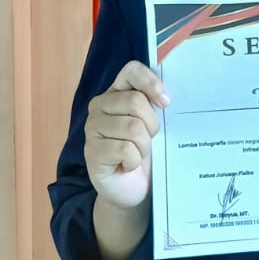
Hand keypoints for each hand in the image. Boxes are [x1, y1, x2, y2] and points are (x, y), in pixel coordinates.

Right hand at [84, 61, 168, 209]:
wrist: (132, 188)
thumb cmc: (144, 152)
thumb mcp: (152, 124)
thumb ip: (154, 104)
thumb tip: (166, 98)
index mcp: (116, 92)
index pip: (131, 71)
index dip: (151, 83)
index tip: (165, 103)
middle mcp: (99, 106)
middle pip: (136, 102)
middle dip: (151, 125)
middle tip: (148, 140)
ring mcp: (92, 129)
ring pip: (133, 128)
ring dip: (144, 147)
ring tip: (137, 155)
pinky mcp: (92, 152)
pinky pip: (125, 150)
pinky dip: (134, 161)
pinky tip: (127, 166)